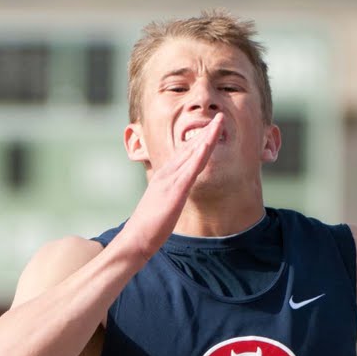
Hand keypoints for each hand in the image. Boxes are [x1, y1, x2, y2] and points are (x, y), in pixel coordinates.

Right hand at [120, 113, 224, 262]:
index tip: (211, 128)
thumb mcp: (161, 204)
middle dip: (206, 131)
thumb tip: (175, 195)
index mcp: (164, 176)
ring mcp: (171, 180)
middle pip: (190, 147)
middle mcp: (167, 173)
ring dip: (207, 136)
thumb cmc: (148, 226)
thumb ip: (169, 195)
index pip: (184, 153)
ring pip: (193, 153)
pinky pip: (190, 170)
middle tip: (220, 117)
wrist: (136, 238)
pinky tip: (208, 143)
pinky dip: (199, 155)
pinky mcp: (175, 191)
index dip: (198, 139)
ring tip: (219, 121)